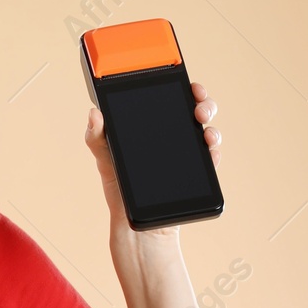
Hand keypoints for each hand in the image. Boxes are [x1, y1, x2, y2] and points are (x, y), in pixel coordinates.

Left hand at [85, 81, 221, 236]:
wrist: (131, 222)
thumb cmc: (118, 187)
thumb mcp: (104, 158)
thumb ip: (97, 136)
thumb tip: (94, 114)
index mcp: (154, 127)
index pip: (174, 99)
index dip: (185, 89)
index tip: (188, 85)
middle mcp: (175, 137)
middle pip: (197, 111)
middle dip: (204, 104)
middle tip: (198, 109)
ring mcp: (188, 155)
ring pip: (209, 132)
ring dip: (212, 127)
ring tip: (205, 132)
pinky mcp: (197, 175)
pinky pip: (211, 159)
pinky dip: (213, 152)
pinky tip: (209, 150)